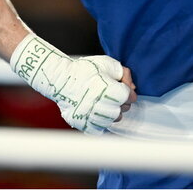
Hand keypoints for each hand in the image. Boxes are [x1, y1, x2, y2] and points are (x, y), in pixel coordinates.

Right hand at [12, 34, 135, 134]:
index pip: (129, 97)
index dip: (128, 92)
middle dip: (121, 102)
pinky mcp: (82, 123)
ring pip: (112, 120)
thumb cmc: (82, 70)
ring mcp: (90, 116)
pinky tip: (97, 112)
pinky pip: (99, 129)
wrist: (60, 79)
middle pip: (122, 110)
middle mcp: (100, 105)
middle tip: (112, 95)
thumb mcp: (106, 63)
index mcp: (108, 89)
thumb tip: (132, 87)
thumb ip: (123, 73)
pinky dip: (101, 122)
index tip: (123, 89)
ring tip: (104, 103)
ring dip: (112, 112)